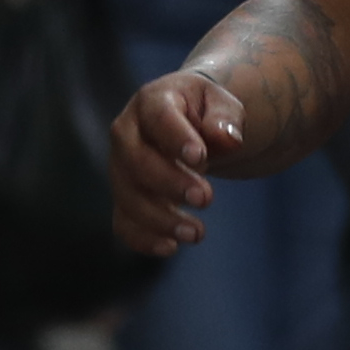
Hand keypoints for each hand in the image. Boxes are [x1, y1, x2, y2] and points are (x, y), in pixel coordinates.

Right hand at [109, 73, 248, 255]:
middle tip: (206, 198)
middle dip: (169, 183)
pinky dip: (143, 239)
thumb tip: (227, 139)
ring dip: (160, 219)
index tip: (201, 158)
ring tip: (197, 233)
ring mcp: (122, 168)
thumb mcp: (223, 103)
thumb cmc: (206, 112)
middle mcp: (128, 134)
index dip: (175, 138)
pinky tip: (170, 247)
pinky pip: (123, 222)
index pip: (158, 118)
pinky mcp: (126, 198)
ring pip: (128, 197)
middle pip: (136, 161)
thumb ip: (226, 117)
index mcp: (153, 101)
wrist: (191, 125)